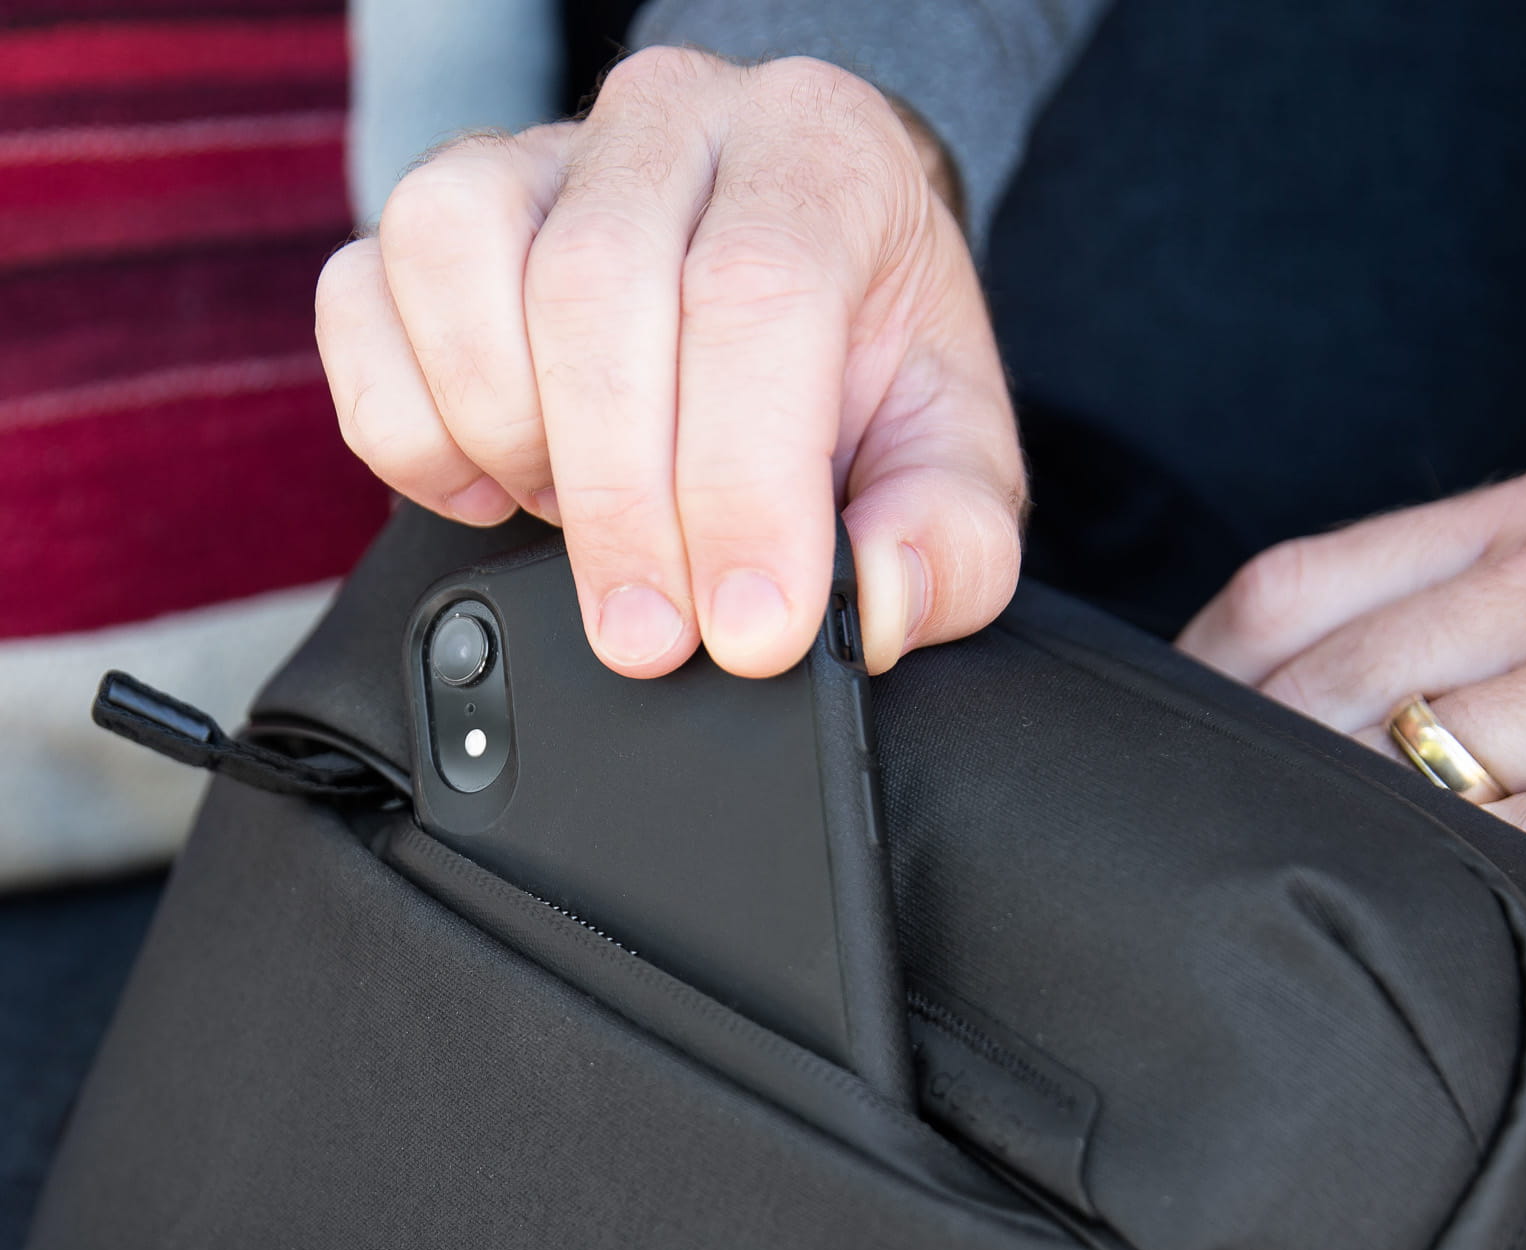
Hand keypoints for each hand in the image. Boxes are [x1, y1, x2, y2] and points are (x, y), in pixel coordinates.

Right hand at [316, 49, 1022, 677]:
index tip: (747, 628)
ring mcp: (536, 153)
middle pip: (597, 291)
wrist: (808, 284)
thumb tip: (881, 601)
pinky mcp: (438, 216)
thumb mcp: (951, 463)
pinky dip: (408, 423)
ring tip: (582, 521)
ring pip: (458, 263)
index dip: (741, 486)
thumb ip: (949, 543)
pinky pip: (362, 299)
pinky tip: (492, 484)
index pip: (758, 295)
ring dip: (508, 437)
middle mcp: (674, 123)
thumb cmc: (871, 369)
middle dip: (621, 506)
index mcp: (822, 155)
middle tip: (653, 636)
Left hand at [1179, 458, 1525, 943]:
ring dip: (1303, 840)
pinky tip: (1376, 934)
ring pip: (1393, 765)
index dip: (1192, 677)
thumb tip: (1341, 699)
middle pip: (1317, 682)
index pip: (1297, 584)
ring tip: (1238, 905)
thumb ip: (1495, 607)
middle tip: (1155, 855)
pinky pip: (1513, 857)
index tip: (1149, 752)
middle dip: (1220, 777)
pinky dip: (1423, 896)